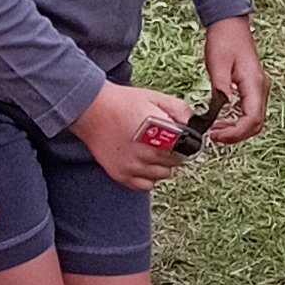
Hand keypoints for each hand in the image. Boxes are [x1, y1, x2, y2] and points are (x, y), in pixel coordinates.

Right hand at [77, 77, 195, 187]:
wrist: (91, 110)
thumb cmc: (122, 102)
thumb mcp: (154, 97)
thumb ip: (178, 109)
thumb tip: (193, 124)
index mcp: (157, 132)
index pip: (186, 149)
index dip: (185, 143)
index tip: (180, 138)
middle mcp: (146, 152)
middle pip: (176, 162)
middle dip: (174, 152)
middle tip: (163, 141)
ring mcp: (133, 166)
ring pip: (163, 175)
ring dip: (162, 165)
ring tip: (150, 150)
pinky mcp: (121, 175)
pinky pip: (146, 186)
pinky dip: (148, 177)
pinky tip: (142, 162)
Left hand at [201, 16, 266, 143]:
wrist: (230, 23)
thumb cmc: (224, 39)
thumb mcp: (217, 63)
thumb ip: (220, 87)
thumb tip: (219, 110)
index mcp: (254, 83)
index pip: (252, 118)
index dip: (236, 132)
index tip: (218, 136)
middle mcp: (260, 88)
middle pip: (256, 123)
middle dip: (237, 135)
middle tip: (215, 138)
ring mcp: (258, 88)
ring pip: (254, 119)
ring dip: (237, 130)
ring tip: (216, 132)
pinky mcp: (252, 88)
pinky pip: (249, 111)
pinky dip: (238, 121)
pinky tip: (222, 121)